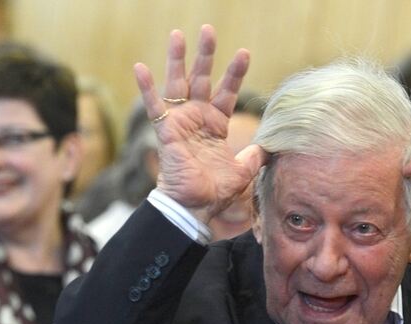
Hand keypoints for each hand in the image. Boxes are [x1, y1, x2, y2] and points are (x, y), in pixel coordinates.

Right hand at [135, 25, 267, 225]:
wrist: (196, 206)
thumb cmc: (216, 192)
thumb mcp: (243, 171)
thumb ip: (255, 156)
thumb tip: (270, 147)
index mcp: (216, 124)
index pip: (226, 92)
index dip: (234, 73)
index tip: (244, 52)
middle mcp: (197, 118)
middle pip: (201, 79)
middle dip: (205, 55)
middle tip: (208, 30)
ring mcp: (180, 122)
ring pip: (177, 84)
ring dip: (177, 59)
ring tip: (177, 34)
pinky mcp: (166, 130)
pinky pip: (154, 106)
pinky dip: (146, 88)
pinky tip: (140, 67)